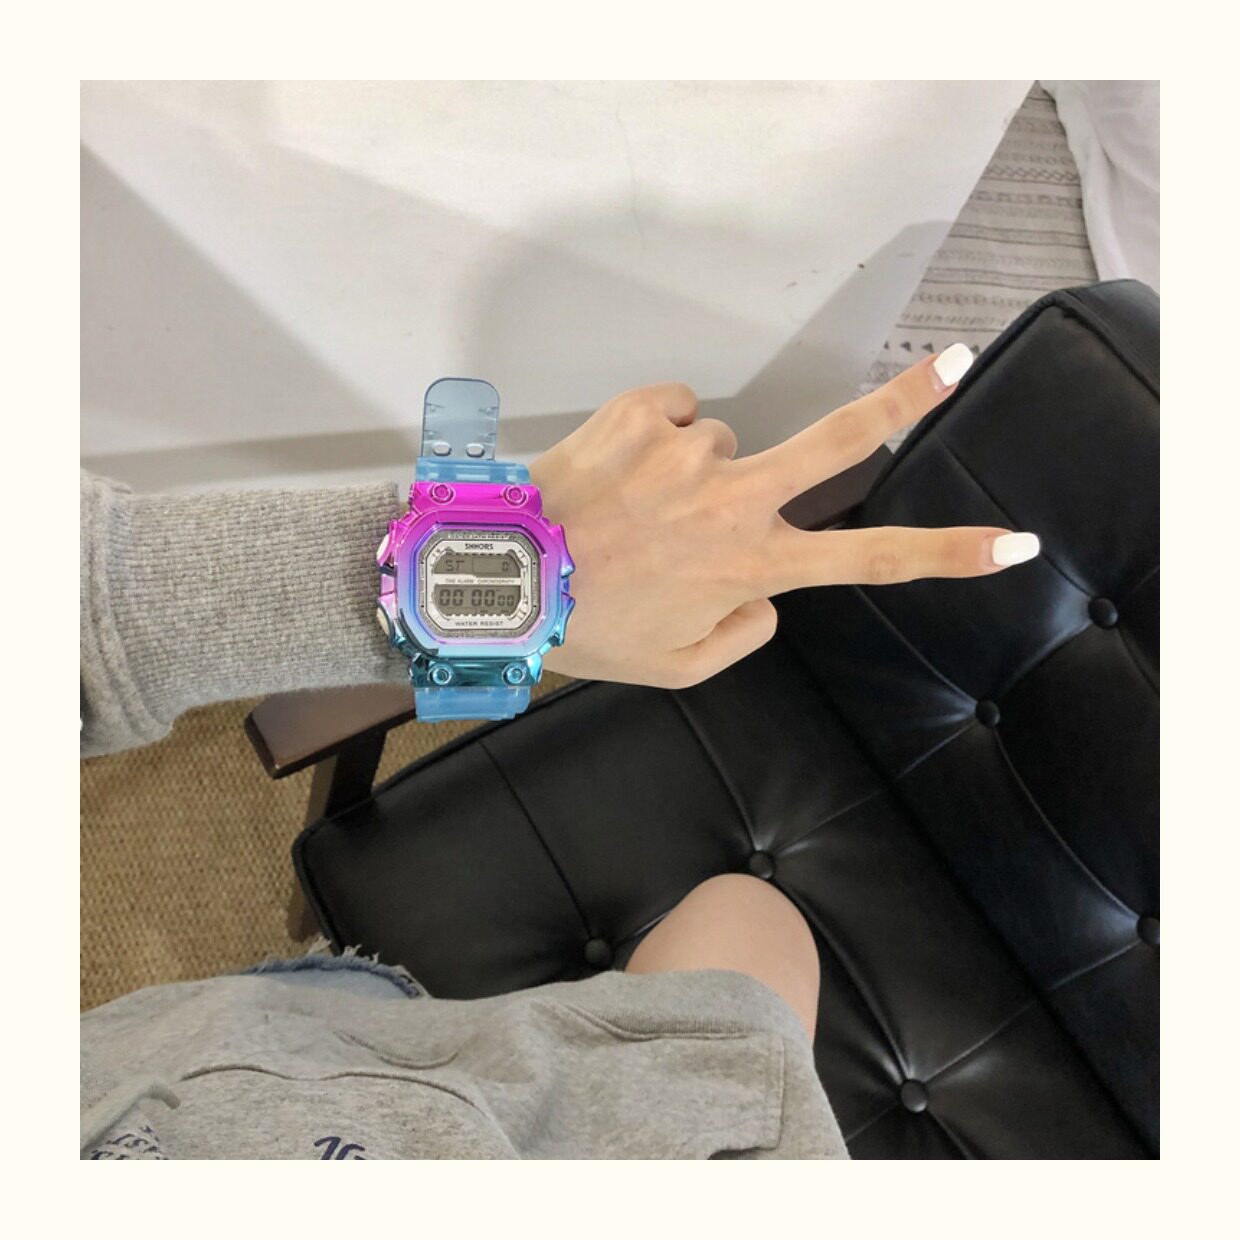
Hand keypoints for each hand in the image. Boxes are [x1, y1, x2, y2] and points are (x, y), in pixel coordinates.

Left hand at [531, 345, 1038, 688]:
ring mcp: (690, 450)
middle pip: (839, 441)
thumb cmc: (594, 630)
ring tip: (633, 505)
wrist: (502, 581)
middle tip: (954, 361)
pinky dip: (652, 436)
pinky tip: (616, 469)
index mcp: (753, 566)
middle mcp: (735, 500)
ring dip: (692, 468)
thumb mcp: (676, 667)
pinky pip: (671, 411)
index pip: (871, 561)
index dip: (949, 553)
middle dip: (905, 400)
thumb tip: (773, 598)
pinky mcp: (642, 413)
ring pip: (720, 441)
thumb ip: (743, 635)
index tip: (1014, 542)